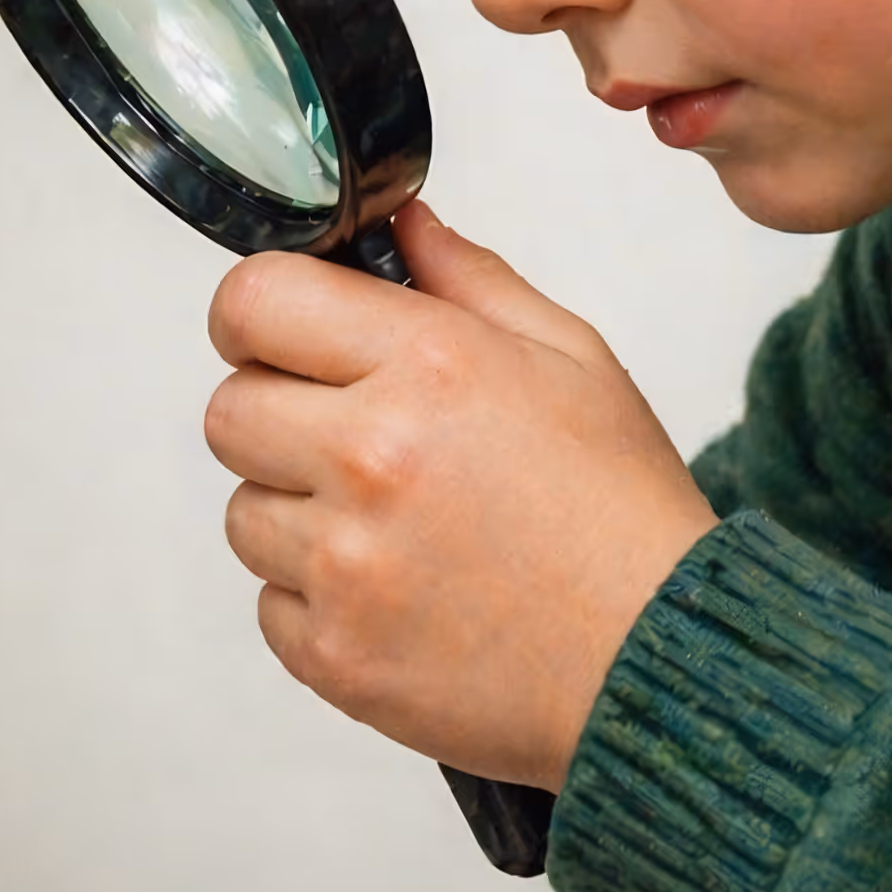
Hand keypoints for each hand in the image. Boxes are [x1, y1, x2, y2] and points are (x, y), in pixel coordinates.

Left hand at [202, 201, 719, 791]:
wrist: (663, 664)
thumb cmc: (623, 513)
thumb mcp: (572, 358)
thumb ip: (468, 280)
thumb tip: (402, 227)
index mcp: (427, 364)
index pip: (253, 302)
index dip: (260, 316)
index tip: (285, 337)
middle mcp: (370, 457)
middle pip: (228, 410)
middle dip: (279, 413)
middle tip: (355, 437)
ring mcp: (344, 565)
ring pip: (242, 512)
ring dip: (298, 513)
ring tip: (394, 528)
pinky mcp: (333, 655)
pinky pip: (269, 604)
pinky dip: (317, 600)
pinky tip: (399, 592)